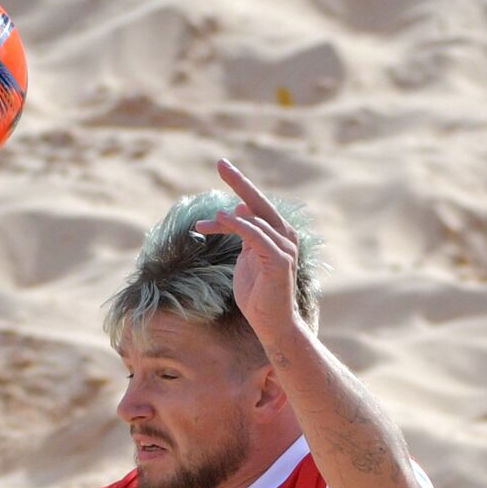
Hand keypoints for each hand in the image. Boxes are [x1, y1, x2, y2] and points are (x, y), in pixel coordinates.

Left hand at [193, 158, 301, 340]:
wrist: (273, 324)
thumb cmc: (258, 294)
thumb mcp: (246, 257)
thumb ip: (243, 234)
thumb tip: (234, 209)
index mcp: (276, 233)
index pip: (255, 204)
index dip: (239, 185)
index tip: (222, 167)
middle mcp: (285, 236)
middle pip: (259, 201)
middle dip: (239, 182)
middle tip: (221, 163)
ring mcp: (285, 247)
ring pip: (256, 218)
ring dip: (227, 217)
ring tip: (201, 223)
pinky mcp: (280, 261)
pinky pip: (257, 236)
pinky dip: (240, 225)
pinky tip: (223, 218)